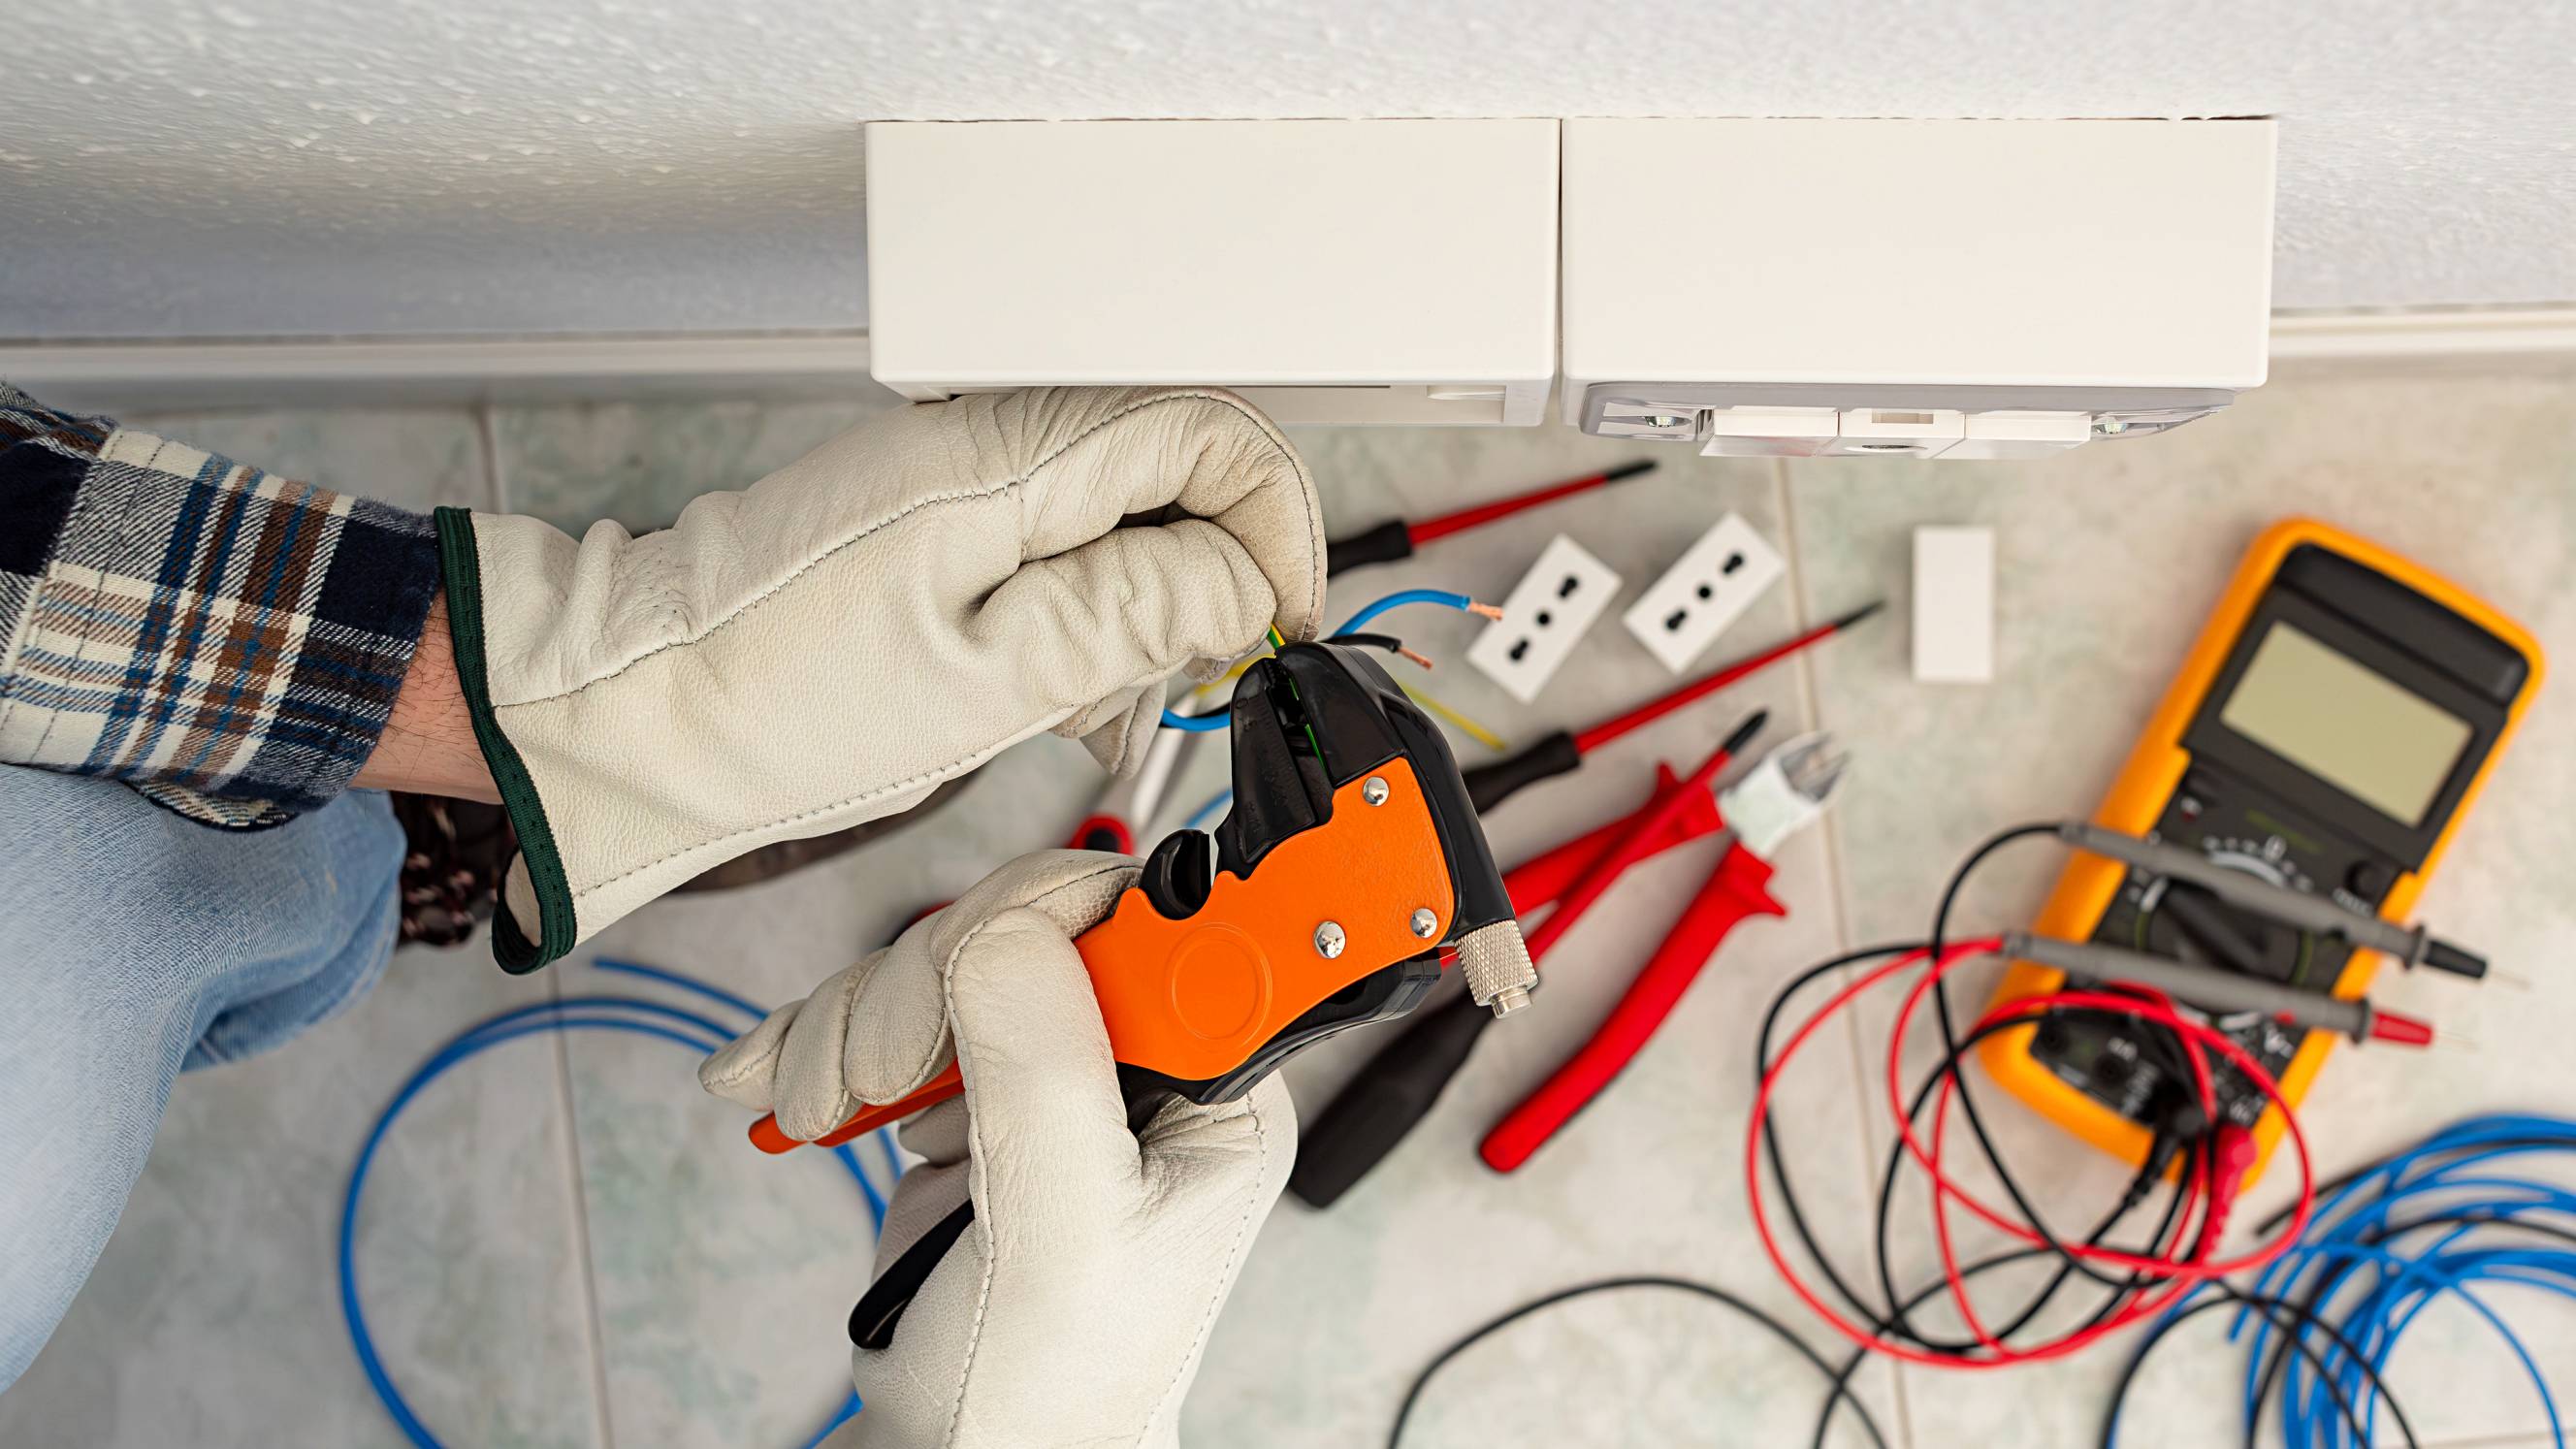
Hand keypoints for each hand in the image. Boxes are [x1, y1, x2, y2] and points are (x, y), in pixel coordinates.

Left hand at [434, 387, 1323, 968]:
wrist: (640, 712)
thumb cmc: (778, 704)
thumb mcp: (988, 682)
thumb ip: (1132, 615)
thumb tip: (1242, 582)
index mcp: (1008, 461)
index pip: (1207, 436)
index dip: (1271, 523)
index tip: (1278, 620)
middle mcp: (988, 446)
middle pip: (1175, 474)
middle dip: (1207, 579)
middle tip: (1187, 684)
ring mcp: (959, 481)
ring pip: (1121, 520)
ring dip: (1144, 614)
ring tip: (1099, 711)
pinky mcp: (935, 524)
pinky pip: (1055, 552)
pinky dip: (1081, 625)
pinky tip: (1053, 700)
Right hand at [700, 852, 1294, 1446]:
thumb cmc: (1052, 1383)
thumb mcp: (1067, 1223)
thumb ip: (1046, 1065)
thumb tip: (1009, 926)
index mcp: (1214, 1081)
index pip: (1152, 919)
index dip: (1048, 916)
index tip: (970, 968)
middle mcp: (1140, 1060)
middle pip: (1022, 925)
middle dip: (921, 990)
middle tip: (878, 1077)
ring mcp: (1046, 1070)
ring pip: (940, 961)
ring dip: (855, 1025)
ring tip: (822, 1109)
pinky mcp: (967, 1092)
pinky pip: (889, 1012)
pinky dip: (823, 1044)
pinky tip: (785, 1091)